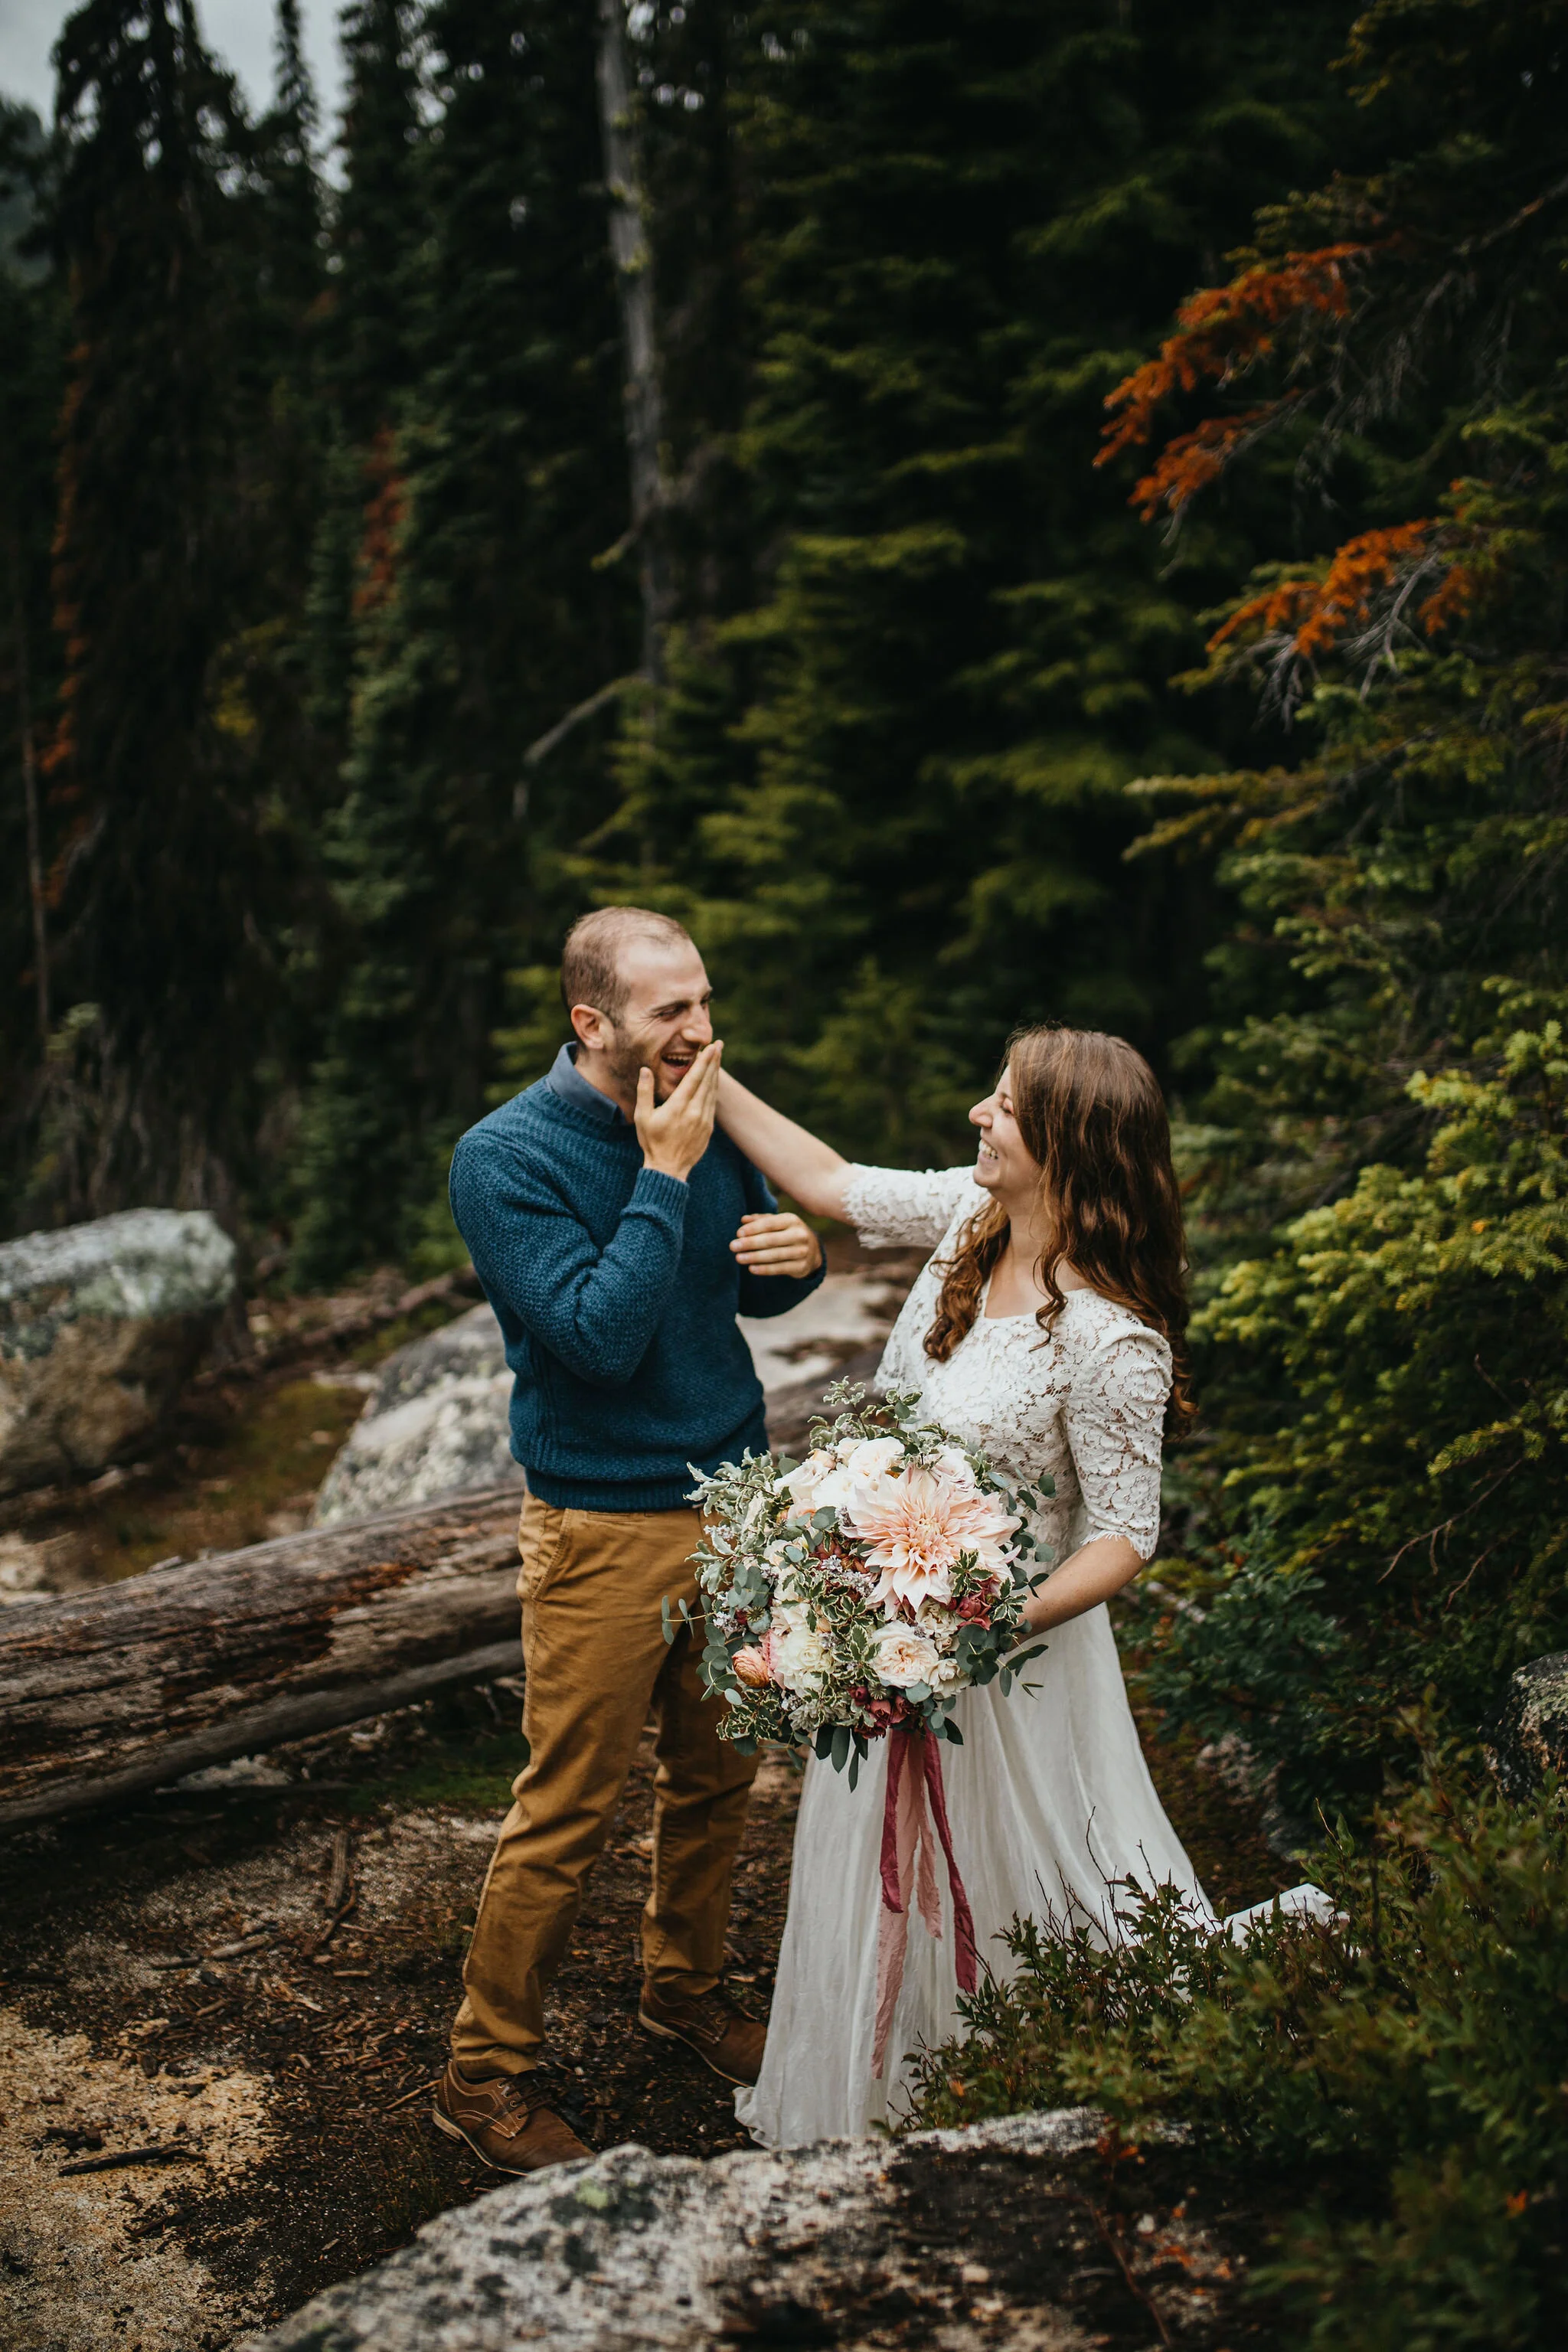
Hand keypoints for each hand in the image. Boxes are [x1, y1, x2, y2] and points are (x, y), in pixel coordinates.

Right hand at [635, 1041, 722, 1180]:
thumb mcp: (643, 1117)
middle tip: (720, 1045)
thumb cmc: (652, 1142)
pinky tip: (714, 1081)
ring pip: (712, 1091)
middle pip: (707, 1080)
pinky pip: (713, 1103)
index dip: (704, 1061)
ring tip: (718, 1058)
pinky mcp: (709, 1127)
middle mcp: (695, 1111)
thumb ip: (645, 1092)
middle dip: (714, 1061)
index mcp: (678, 1106)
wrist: (669, 1169)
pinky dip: (714, 1089)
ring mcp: (704, 1119)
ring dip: (715, 1073)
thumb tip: (645, 1070)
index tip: (711, 1047)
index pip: (695, 1078)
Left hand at [730, 1211, 822, 1279]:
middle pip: (771, 1240)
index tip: (738, 1233)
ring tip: (738, 1258)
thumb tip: (743, 1220)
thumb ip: (760, 1220)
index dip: (753, 1228)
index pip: (770, 1223)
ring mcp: (802, 1251)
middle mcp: (799, 1235)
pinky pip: (779, 1268)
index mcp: (792, 1220)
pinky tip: (751, 1268)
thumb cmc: (788, 1233)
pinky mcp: (801, 1267)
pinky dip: (764, 1269)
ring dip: (754, 1257)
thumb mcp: (778, 1223)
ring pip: (774, 1255)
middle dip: (750, 1243)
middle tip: (733, 1246)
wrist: (813, 1251)